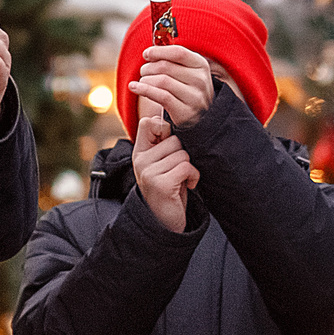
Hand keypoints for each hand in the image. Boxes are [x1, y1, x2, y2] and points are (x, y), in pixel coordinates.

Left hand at [129, 45, 215, 131]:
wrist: (200, 118)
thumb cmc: (187, 90)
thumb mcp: (187, 72)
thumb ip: (172, 61)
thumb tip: (149, 53)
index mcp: (201, 65)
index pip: (178, 52)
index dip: (159, 51)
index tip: (146, 54)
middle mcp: (200, 80)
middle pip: (166, 66)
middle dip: (148, 67)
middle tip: (143, 71)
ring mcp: (194, 97)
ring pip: (162, 81)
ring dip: (145, 79)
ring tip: (142, 81)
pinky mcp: (185, 112)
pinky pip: (160, 96)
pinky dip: (144, 90)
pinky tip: (134, 87)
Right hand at [132, 107, 199, 232]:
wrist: (165, 221)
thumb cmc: (170, 188)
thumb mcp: (163, 164)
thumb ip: (164, 144)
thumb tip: (168, 113)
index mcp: (140, 152)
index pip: (148, 122)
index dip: (164, 127)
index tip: (169, 144)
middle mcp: (140, 160)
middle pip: (174, 138)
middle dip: (183, 153)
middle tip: (178, 170)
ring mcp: (148, 172)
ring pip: (182, 153)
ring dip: (189, 167)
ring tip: (181, 180)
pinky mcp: (160, 184)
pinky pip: (186, 167)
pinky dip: (193, 177)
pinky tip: (186, 186)